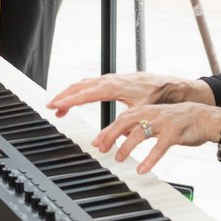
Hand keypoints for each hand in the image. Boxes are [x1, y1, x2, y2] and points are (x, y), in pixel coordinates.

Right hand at [48, 72, 198, 116]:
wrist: (171, 85)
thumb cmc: (157, 95)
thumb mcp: (141, 112)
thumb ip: (126, 125)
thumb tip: (113, 141)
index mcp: (113, 86)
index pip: (85, 93)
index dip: (69, 100)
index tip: (55, 105)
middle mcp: (109, 80)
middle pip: (79, 86)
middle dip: (63, 96)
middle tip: (50, 106)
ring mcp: (110, 79)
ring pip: (84, 84)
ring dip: (70, 94)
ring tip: (59, 107)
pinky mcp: (113, 81)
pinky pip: (90, 84)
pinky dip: (80, 92)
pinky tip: (77, 99)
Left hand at [91, 102, 220, 174]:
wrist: (202, 116)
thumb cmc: (177, 120)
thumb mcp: (155, 119)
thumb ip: (138, 125)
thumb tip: (122, 134)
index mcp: (144, 110)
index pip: (120, 119)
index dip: (107, 130)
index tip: (96, 142)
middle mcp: (150, 114)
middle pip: (124, 122)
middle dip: (110, 135)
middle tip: (101, 149)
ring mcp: (162, 123)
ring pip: (140, 134)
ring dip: (127, 146)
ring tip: (119, 158)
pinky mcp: (174, 133)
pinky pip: (159, 147)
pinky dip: (149, 159)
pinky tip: (142, 169)